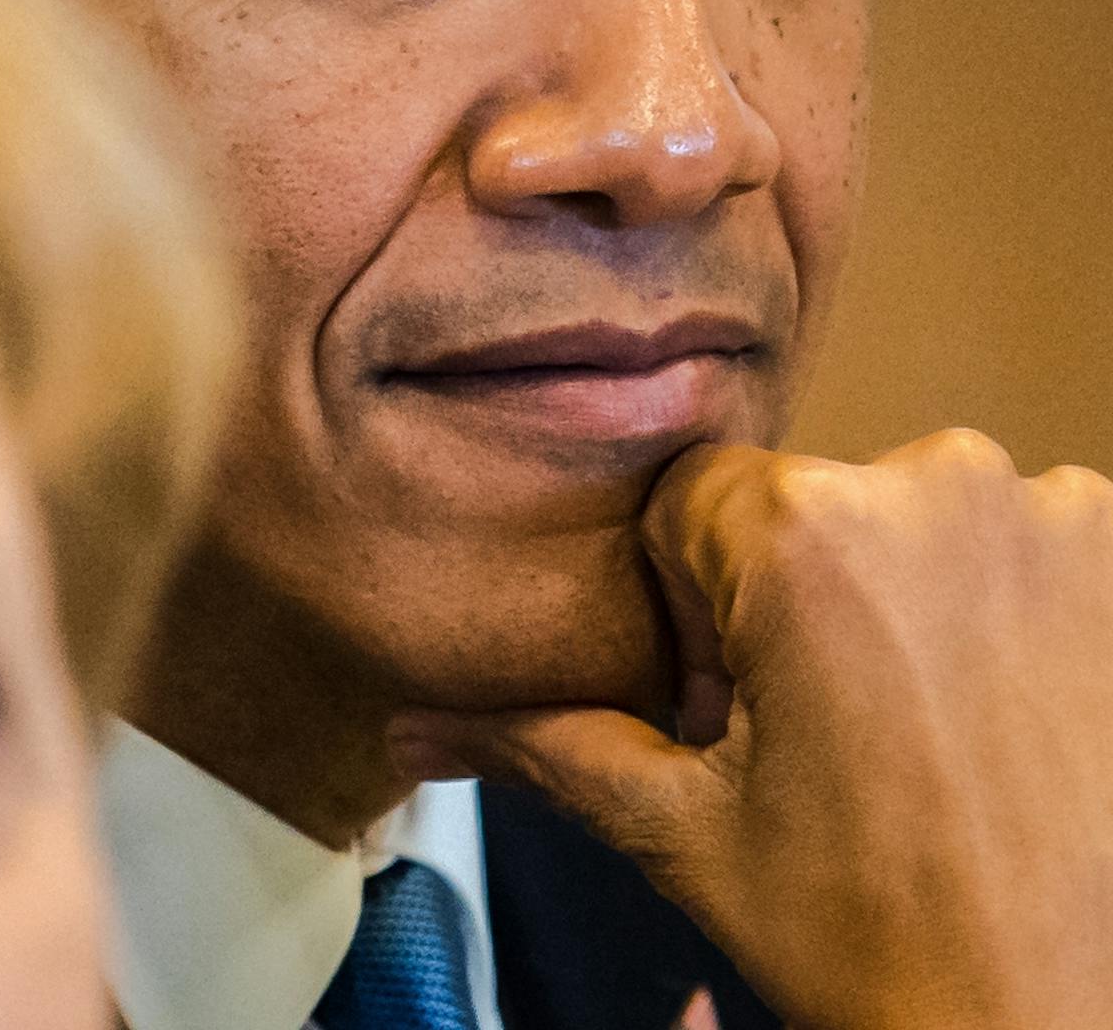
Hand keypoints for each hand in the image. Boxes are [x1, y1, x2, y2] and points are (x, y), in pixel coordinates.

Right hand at [394, 430, 1112, 1029]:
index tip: (727, 700)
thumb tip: (412, 728)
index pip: (689, 500)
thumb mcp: (683, 832)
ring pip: (915, 520)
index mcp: (809, 532)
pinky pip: (1026, 543)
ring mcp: (1063, 516)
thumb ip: (541, 745)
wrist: (1060, 1026)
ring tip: (909, 735)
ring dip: (900, 601)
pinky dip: (1001, 609)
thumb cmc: (884, 938)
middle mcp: (943, 485)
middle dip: (790, 605)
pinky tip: (993, 721)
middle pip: (807, 506)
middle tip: (812, 737)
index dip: (688, 605)